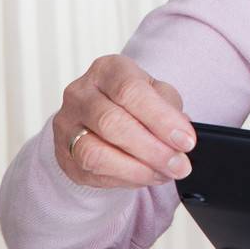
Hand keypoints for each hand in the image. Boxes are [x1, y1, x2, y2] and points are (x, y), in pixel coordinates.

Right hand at [52, 55, 195, 188]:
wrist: (102, 116)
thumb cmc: (136, 102)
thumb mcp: (158, 94)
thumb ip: (170, 111)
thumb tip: (180, 137)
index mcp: (108, 70)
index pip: (131, 91)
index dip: (161, 119)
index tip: (186, 141)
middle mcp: (80, 93)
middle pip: (112, 123)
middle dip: (152, 149)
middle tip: (179, 165)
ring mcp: (66, 124)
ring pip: (95, 153)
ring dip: (137, 169)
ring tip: (164, 173)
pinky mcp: (63, 154)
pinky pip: (91, 172)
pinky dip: (124, 178)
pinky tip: (145, 176)